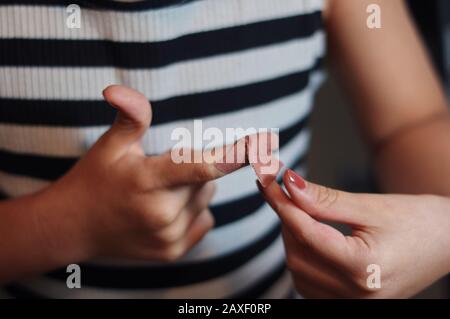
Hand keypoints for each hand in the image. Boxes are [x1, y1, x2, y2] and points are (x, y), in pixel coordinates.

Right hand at [43, 85, 245, 261]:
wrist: (74, 227)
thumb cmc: (94, 180)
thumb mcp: (110, 146)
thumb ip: (130, 117)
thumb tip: (116, 89)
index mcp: (148, 181)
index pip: (203, 166)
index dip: (237, 154)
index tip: (266, 142)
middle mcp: (162, 214)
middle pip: (208, 182)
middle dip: (193, 171)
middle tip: (159, 173)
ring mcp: (169, 237)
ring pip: (207, 200)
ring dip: (193, 192)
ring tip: (157, 193)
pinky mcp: (173, 252)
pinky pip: (204, 219)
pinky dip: (192, 211)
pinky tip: (162, 211)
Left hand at [258, 169, 449, 297]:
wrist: (448, 242)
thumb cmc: (419, 222)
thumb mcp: (371, 206)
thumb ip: (325, 199)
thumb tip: (288, 183)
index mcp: (364, 269)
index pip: (305, 232)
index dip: (282, 202)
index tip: (269, 181)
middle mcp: (356, 296)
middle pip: (297, 253)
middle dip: (287, 220)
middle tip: (287, 192)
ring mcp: (353, 305)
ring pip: (298, 270)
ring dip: (293, 239)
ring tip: (303, 213)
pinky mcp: (351, 303)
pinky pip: (309, 283)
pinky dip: (303, 257)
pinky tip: (309, 237)